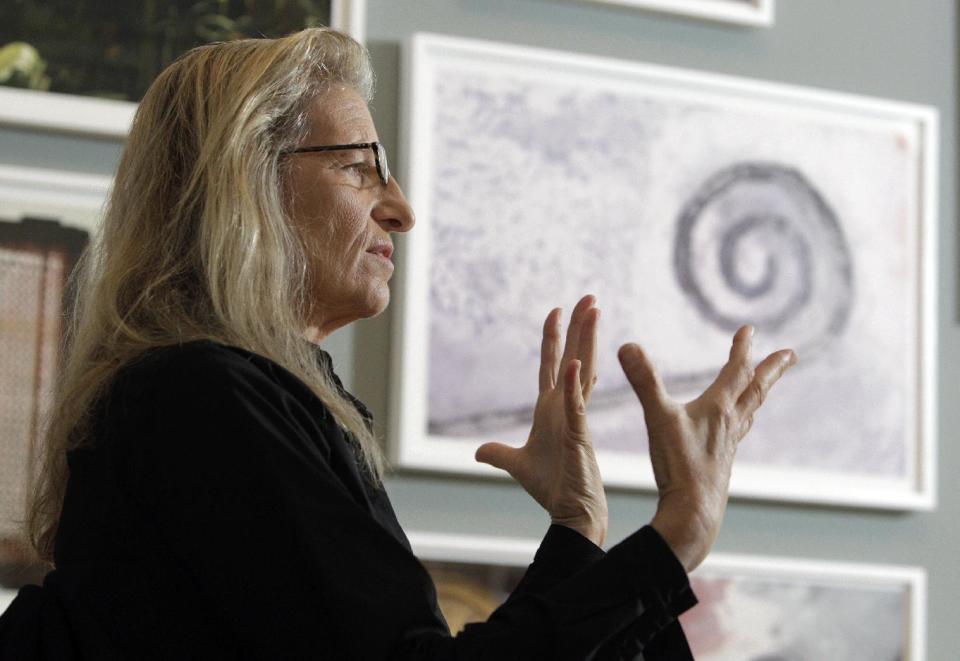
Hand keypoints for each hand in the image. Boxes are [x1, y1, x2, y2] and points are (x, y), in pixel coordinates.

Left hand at [475, 295, 607, 546]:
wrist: (572, 512)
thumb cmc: (553, 487)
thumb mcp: (518, 465)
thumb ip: (499, 454)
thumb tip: (478, 452)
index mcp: (552, 410)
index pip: (552, 365)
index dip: (555, 337)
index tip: (558, 310)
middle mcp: (566, 407)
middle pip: (574, 357)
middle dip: (581, 327)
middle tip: (590, 298)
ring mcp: (575, 418)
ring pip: (582, 371)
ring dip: (586, 341)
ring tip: (593, 312)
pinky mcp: (578, 436)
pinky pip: (576, 405)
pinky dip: (573, 384)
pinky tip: (575, 362)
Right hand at [618, 325, 796, 571]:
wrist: (695, 512)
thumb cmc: (680, 465)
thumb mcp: (658, 417)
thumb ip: (644, 381)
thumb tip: (626, 345)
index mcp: (718, 408)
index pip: (736, 371)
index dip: (742, 348)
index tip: (749, 330)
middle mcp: (729, 424)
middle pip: (755, 390)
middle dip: (771, 370)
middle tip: (790, 355)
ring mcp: (727, 444)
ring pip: (749, 411)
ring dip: (758, 392)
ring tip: (764, 384)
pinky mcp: (721, 461)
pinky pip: (738, 431)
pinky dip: (741, 418)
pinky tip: (735, 425)